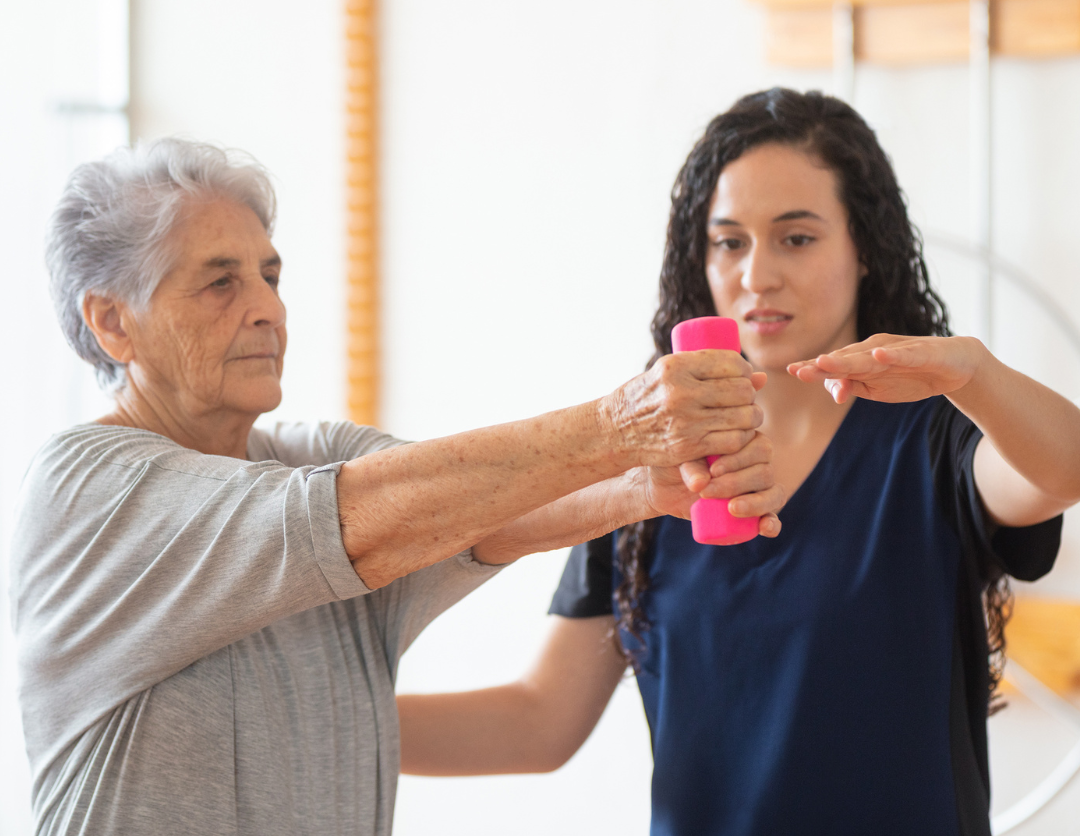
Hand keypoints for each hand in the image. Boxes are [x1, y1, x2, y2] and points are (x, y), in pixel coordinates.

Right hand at [601, 351, 764, 468]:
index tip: (744, 377)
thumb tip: (761, 377)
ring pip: (743, 417)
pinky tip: (736, 434)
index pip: (731, 362)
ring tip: (745, 417)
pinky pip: (733, 441)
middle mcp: (681, 391)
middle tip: (744, 400)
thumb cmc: (646, 397)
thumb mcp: (668, 374)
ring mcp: (686, 420)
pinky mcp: (688, 446)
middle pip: (741, 390)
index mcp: (676, 366)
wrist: (615, 430)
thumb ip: (708, 371)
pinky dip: (741, 438)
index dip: (745, 370)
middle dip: (750, 395)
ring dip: (751, 418)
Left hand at [637, 432, 783, 537]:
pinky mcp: (753, 513)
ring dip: (755, 503)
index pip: (759, 446)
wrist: (662, 486)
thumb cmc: (674, 463)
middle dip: (736, 484)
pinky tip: (765, 527)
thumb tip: (701, 484)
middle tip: (707, 492)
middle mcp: (758, 463)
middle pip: (765, 472)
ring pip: (774, 493)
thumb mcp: (679, 459)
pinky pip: (772, 517)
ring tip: (732, 508)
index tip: (713, 470)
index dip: (739, 460)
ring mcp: (758, 489)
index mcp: (745, 441)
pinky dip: (772, 523)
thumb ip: (691, 466)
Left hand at [786, 334, 987, 404]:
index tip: (792, 372)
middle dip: (822, 365)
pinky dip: (891, 356)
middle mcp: (875, 350)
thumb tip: (834, 393)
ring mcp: (897, 350)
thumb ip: (854, 388)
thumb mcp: (877, 389)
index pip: (834, 364)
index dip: (814, 368)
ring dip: (847, 359)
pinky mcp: (922, 353)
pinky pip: (904, 355)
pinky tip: (877, 356)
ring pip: (868, 356)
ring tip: (826, 362)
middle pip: (845, 358)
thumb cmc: (910, 376)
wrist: (955, 366)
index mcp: (863, 359)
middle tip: (799, 371)